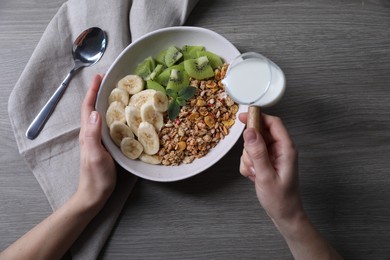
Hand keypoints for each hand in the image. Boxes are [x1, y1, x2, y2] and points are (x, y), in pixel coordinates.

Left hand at [77, 74, 115, 212]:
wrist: (94, 195)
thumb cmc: (96, 177)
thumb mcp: (96, 155)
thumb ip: (93, 135)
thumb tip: (96, 113)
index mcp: (87, 133)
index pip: (88, 108)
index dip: (92, 91)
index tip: (99, 77)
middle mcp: (91, 133)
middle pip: (93, 108)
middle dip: (99, 92)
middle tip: (111, 80)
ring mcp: (97, 140)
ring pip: (100, 115)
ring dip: (106, 102)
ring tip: (118, 93)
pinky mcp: (104, 145)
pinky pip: (108, 125)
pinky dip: (113, 115)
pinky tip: (123, 115)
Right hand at [239, 113, 303, 226]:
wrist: (284, 215)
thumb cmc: (281, 199)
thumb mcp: (266, 175)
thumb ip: (257, 152)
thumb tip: (250, 132)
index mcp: (286, 149)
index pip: (273, 123)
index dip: (258, 117)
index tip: (243, 117)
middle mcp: (280, 150)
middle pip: (259, 134)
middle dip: (250, 147)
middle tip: (252, 161)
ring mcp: (272, 156)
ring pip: (252, 146)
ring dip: (249, 159)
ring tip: (256, 173)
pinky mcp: (266, 162)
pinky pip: (250, 157)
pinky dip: (248, 166)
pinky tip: (254, 176)